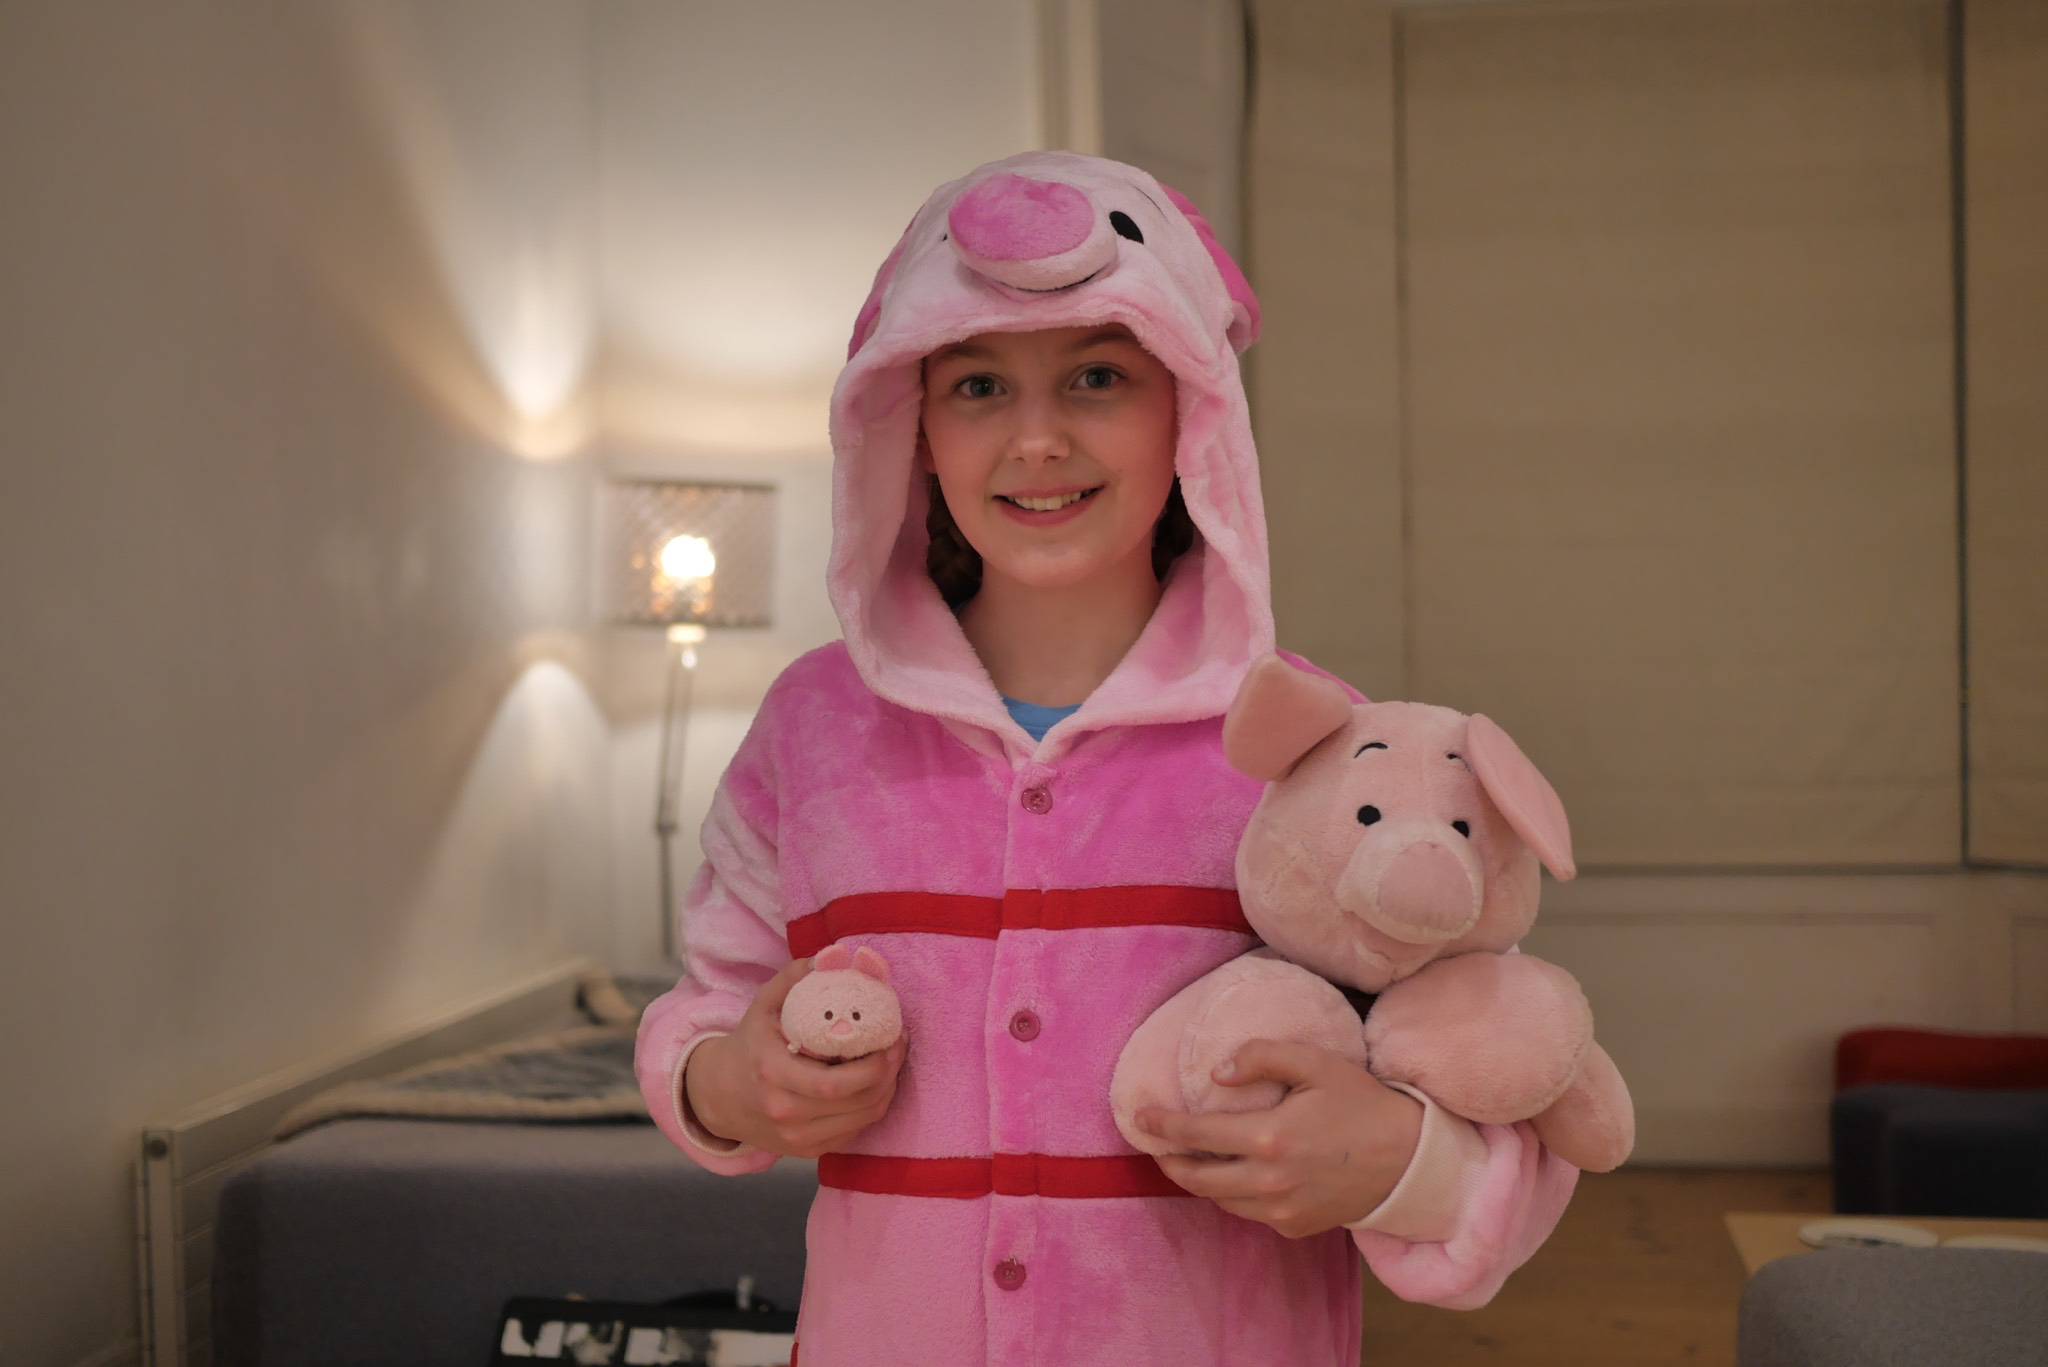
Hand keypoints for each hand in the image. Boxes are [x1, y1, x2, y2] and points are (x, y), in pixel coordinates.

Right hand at [684, 958, 906, 1157]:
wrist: (717, 1097)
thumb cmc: (747, 1046)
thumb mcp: (762, 1006)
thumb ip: (794, 979)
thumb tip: (831, 957)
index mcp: (774, 1076)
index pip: (836, 1085)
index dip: (874, 1066)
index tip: (889, 1037)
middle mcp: (786, 1114)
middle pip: (857, 1103)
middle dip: (888, 1074)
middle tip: (898, 1045)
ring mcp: (797, 1138)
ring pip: (862, 1120)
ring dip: (887, 1090)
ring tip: (892, 1062)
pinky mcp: (807, 1151)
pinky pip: (854, 1132)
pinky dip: (872, 1108)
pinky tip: (876, 1084)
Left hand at [1135, 1040, 1422, 1238]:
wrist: (1409, 1161)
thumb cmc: (1362, 1103)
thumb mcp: (1316, 1064)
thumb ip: (1264, 1056)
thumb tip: (1217, 1072)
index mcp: (1269, 1138)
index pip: (1197, 1133)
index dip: (1163, 1125)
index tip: (1141, 1116)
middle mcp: (1268, 1181)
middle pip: (1197, 1178)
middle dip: (1170, 1161)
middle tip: (1156, 1144)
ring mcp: (1281, 1210)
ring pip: (1220, 1199)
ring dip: (1198, 1180)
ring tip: (1189, 1158)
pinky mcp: (1294, 1226)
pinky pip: (1249, 1212)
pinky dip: (1233, 1195)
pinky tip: (1235, 1175)